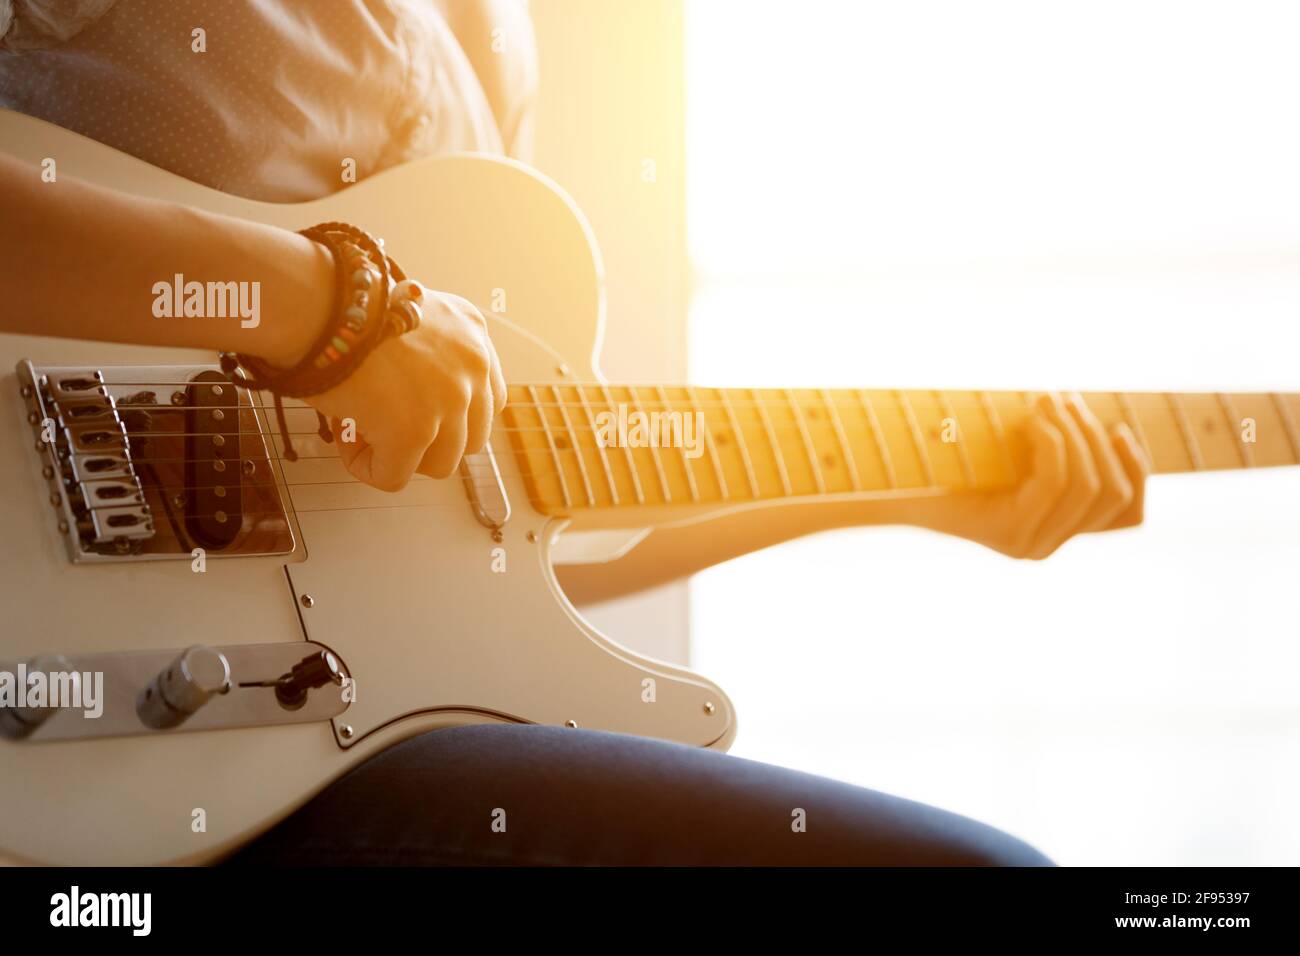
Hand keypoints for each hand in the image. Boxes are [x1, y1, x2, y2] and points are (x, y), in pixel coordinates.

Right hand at [304, 290, 506, 490]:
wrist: (319, 300)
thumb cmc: (346, 306)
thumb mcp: (409, 314)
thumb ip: (430, 352)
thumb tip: (415, 398)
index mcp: (472, 334)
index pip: (487, 400)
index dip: (449, 417)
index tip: (414, 412)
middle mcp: (471, 366)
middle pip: (471, 438)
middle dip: (430, 441)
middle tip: (386, 426)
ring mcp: (448, 400)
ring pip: (440, 464)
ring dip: (401, 457)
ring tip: (361, 431)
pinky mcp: (413, 431)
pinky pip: (395, 477)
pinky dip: (367, 468)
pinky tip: (345, 442)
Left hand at [913, 392, 1148, 558]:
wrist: (890, 480)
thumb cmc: (949, 456)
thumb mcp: (1015, 450)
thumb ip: (1058, 449)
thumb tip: (1105, 423)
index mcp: (1055, 531)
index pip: (1128, 515)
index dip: (1137, 469)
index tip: (1117, 426)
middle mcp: (1047, 546)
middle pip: (1113, 494)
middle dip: (1097, 438)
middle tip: (1065, 398)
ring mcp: (1029, 544)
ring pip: (1088, 485)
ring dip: (1075, 433)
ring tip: (1048, 400)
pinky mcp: (1008, 532)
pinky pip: (1055, 482)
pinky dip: (1053, 442)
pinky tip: (1032, 419)